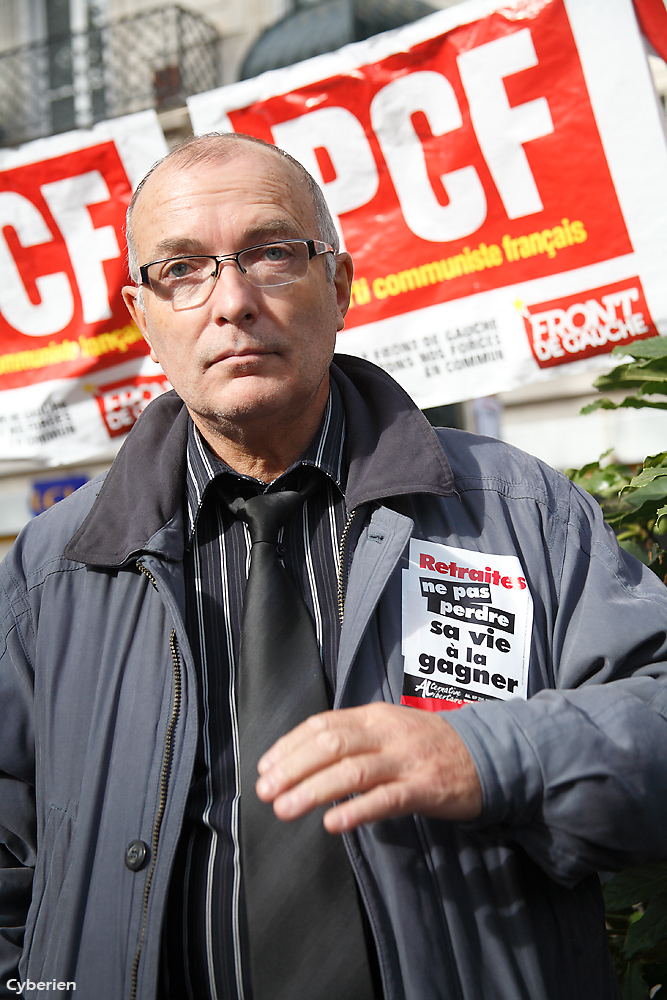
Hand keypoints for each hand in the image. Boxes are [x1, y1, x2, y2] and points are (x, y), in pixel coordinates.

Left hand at [255, 702, 482, 832]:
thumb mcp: (389, 728)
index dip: (289, 745)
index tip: (264, 767)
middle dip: (293, 768)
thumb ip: (353, 737)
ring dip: (313, 791)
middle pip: (331, 744)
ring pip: (352, 771)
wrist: (489, 754)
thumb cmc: (429, 745)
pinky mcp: (426, 788)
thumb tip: (303, 757)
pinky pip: (386, 799)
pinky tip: (333, 824)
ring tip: (286, 809)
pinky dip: (356, 811)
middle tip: (266, 791)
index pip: (322, 724)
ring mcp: (407, 759)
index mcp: (373, 715)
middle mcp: (387, 732)